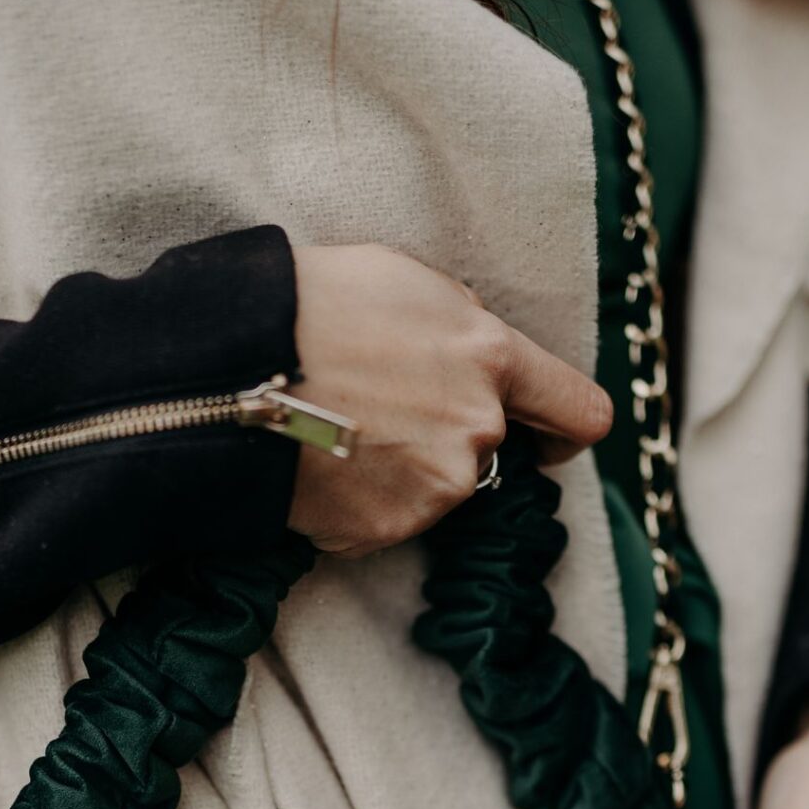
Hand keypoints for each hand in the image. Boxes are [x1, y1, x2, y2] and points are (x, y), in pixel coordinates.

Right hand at [288, 244, 612, 557]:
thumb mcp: (401, 278)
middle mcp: (479, 429)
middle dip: (448, 434)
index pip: (580, 410)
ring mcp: (437, 488)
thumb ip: (458, 320)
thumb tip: (471, 348)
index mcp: (492, 358)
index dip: (568, 429)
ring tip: (337, 432)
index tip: (551, 438)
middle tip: (381, 411)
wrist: (228, 368)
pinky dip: (358, 501)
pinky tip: (317, 465)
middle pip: (491, 448)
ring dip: (401, 469)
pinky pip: (385, 519)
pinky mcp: (388, 529)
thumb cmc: (307, 304)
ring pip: (438, 486)